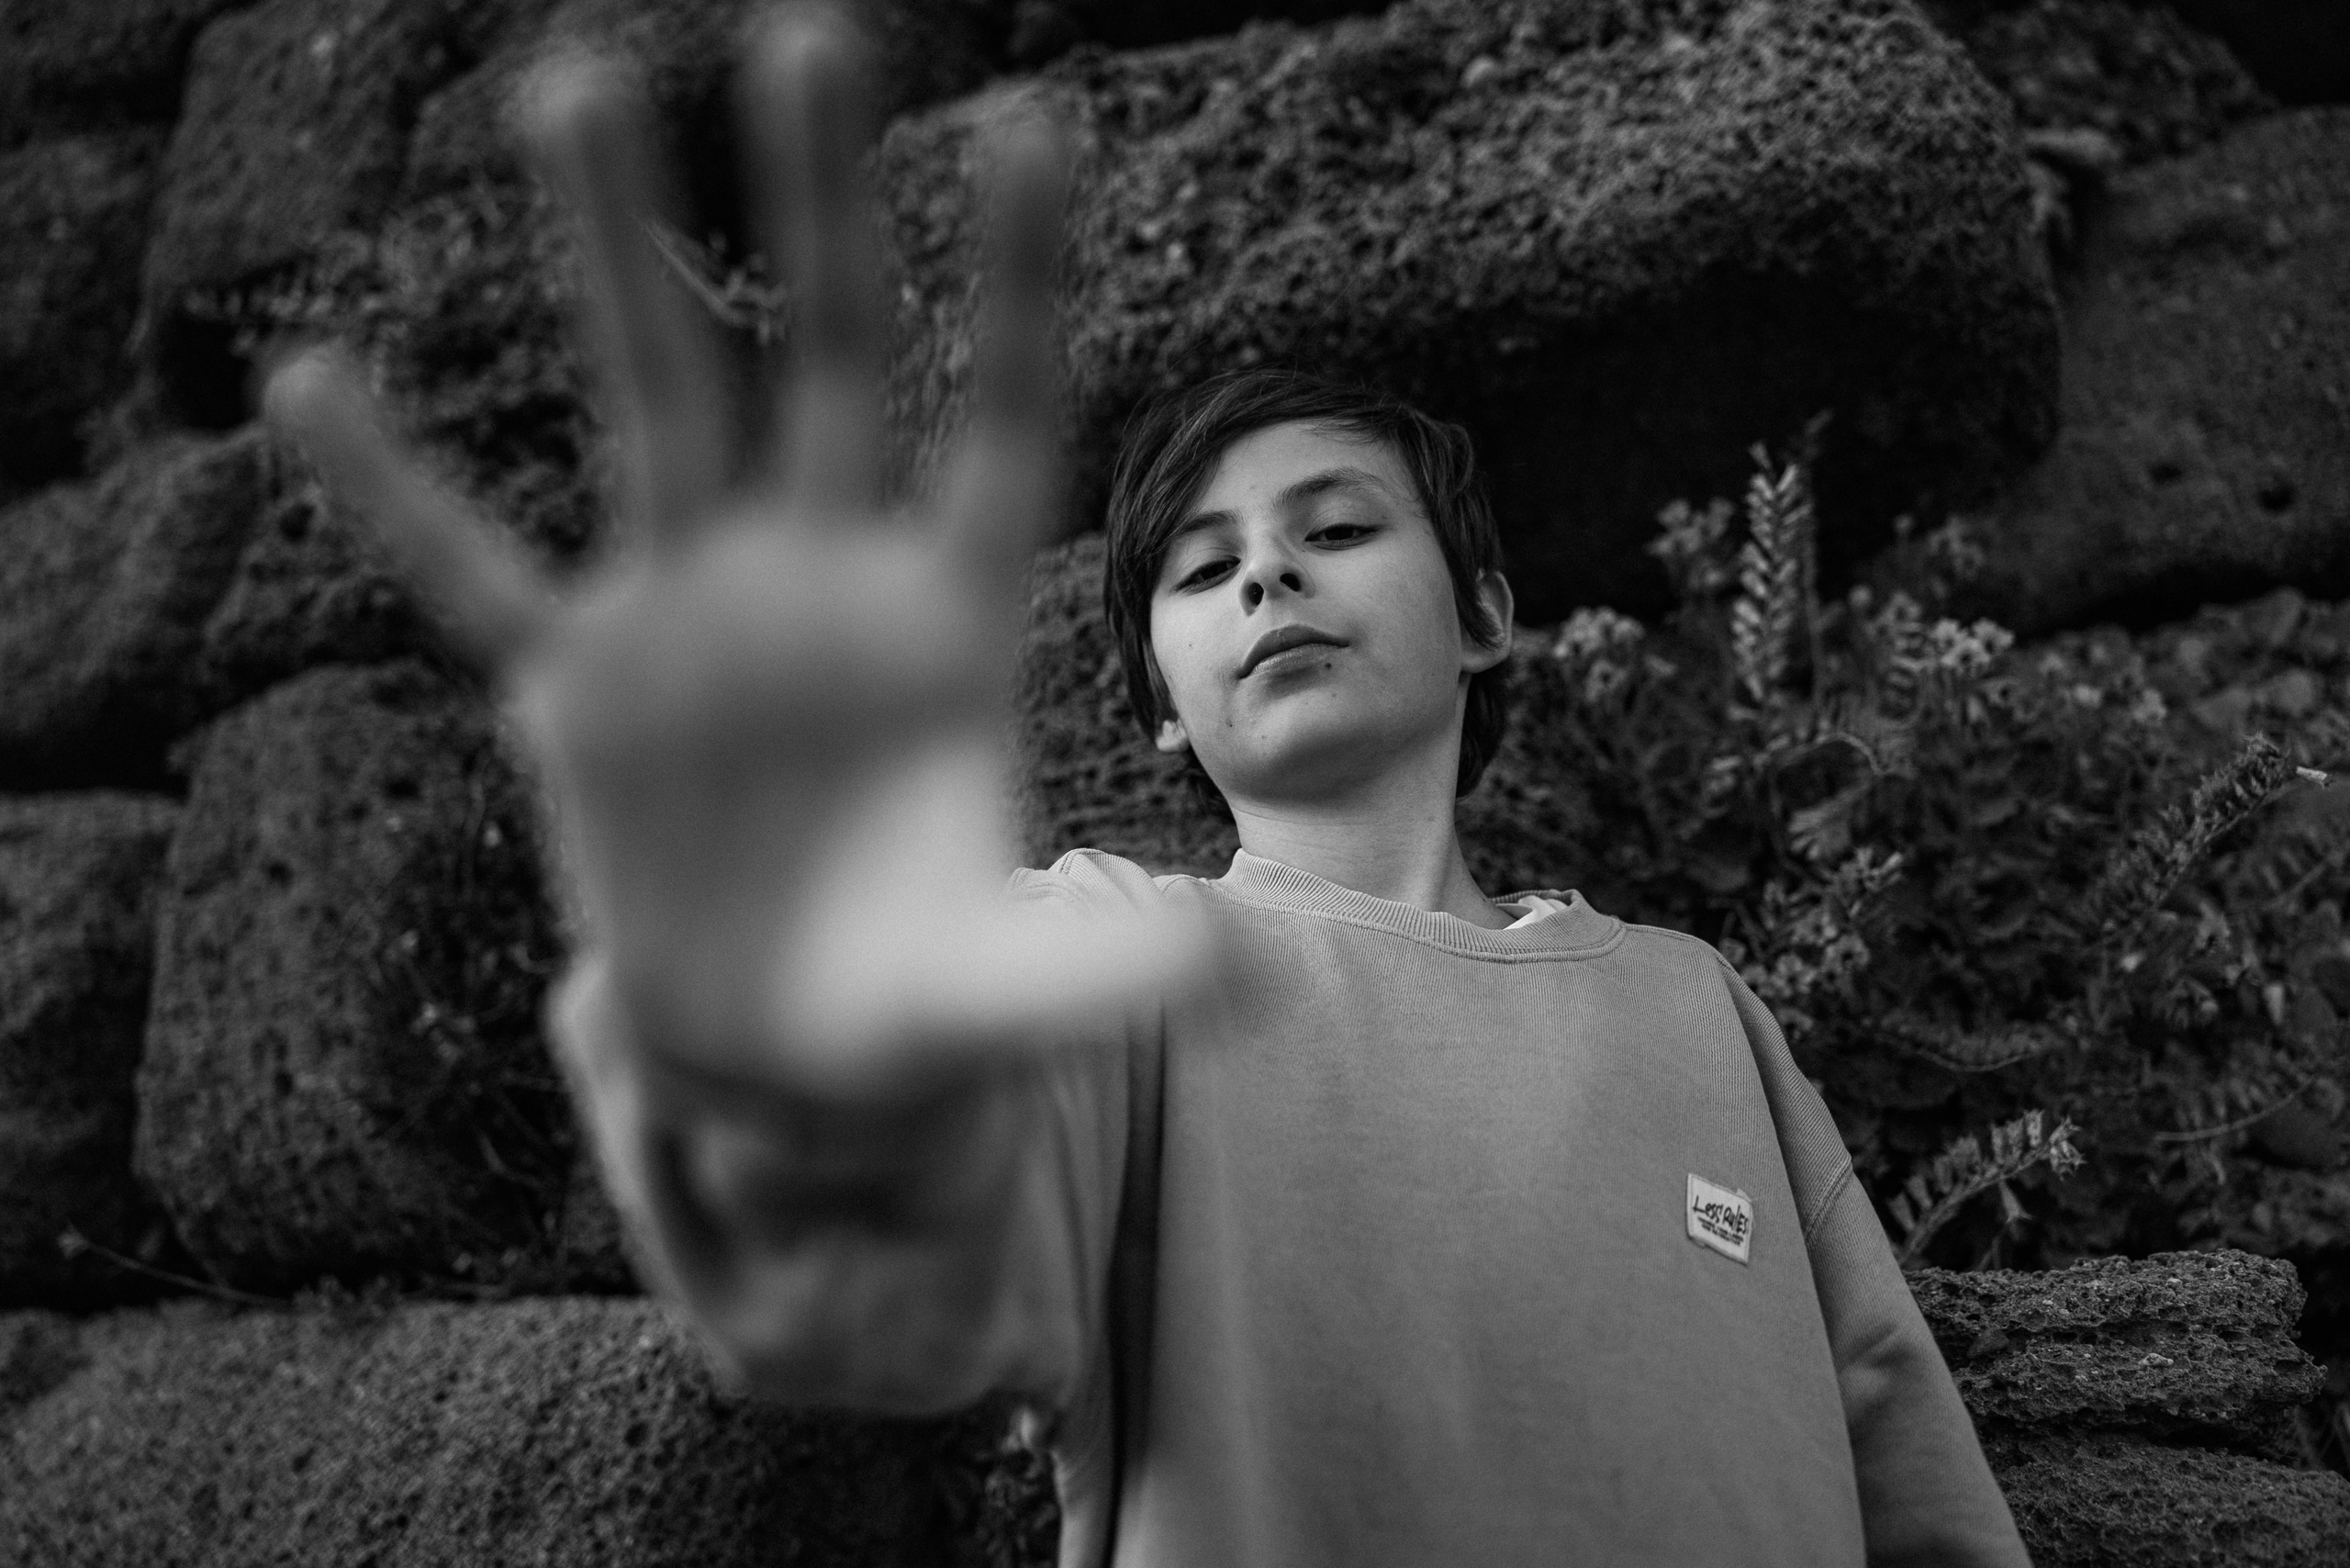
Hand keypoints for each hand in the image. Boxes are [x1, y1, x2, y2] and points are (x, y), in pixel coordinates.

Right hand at [264, 6, 1211, 1116]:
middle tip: (813, 40)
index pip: (1008, 421)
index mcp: (953, 620)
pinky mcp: (579, 690)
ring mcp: (694, 618)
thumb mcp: (1008, 997)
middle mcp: (826, 582)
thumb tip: (1235, 976)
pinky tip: (314, 381)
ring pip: (660, 406)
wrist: (783, 1060)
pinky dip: (396, 498)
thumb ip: (1099, 972)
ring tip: (580, 85)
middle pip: (832, 362)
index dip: (1022, 286)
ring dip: (618, 254)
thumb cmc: (917, 1005)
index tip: (1037, 121)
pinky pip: (467, 577)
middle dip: (822, 212)